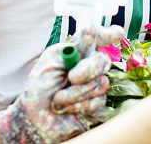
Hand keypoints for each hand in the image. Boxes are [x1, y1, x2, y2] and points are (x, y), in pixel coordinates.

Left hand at [0, 25, 123, 143]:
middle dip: (88, 69)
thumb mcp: (50, 63)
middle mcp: (87, 68)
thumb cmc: (37, 91)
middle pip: (103, 61)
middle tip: (71, 77)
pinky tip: (65, 109)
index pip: (98, 39)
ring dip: (76, 92)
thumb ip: (72, 48)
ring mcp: (94, 87)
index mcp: (76, 53)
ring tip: (57, 99)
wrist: (33, 121)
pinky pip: (98, 102)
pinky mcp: (96, 107)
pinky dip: (79, 106)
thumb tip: (92, 28)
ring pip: (100, 83)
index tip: (117, 33)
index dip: (109, 34)